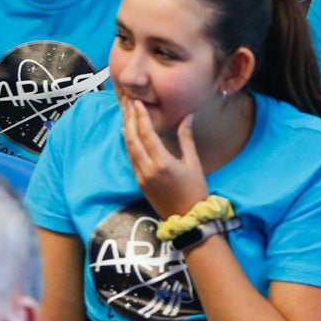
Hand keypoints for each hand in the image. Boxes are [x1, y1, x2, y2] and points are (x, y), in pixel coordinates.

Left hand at [121, 98, 208, 219]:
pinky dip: (127, 143)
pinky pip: (130, 158)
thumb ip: (186, 138)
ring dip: (126, 129)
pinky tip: (126, 133)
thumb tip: (187, 116)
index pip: (147, 134)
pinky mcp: (139, 182)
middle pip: (133, 139)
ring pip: (129, 148)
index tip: (136, 102)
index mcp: (163, 162)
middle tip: (126, 102)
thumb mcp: (194, 163)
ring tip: (124, 113)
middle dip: (129, 119)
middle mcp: (148, 169)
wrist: (187, 218)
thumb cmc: (195, 190)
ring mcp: (141, 176)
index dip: (140, 116)